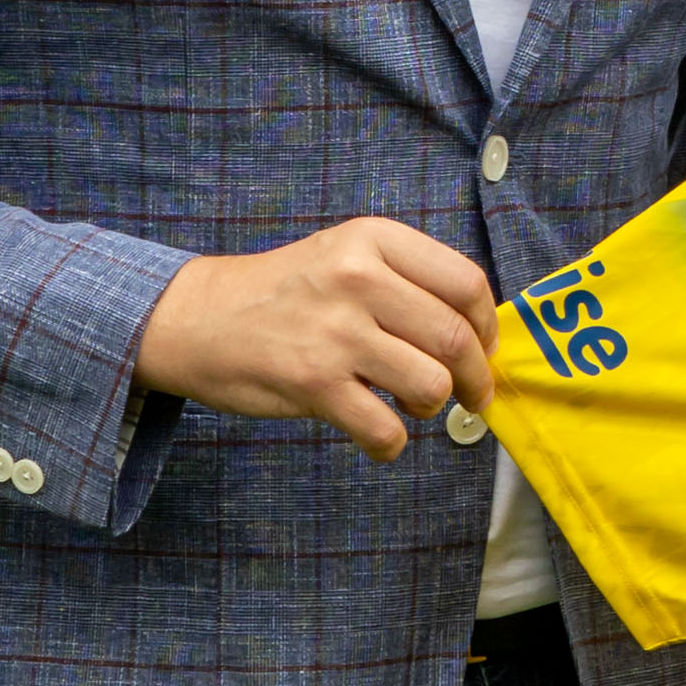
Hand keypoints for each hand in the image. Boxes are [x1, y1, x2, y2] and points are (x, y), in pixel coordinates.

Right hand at [134, 218, 498, 462]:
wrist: (197, 318)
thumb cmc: (286, 291)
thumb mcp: (347, 256)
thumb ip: (408, 280)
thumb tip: (478, 334)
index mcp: (374, 241)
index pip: (467, 284)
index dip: (487, 327)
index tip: (484, 348)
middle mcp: (358, 279)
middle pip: (456, 338)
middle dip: (476, 378)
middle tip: (472, 394)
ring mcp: (335, 332)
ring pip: (431, 384)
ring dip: (433, 407)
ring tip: (412, 404)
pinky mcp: (312, 383)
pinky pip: (385, 429)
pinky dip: (391, 444)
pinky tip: (379, 435)